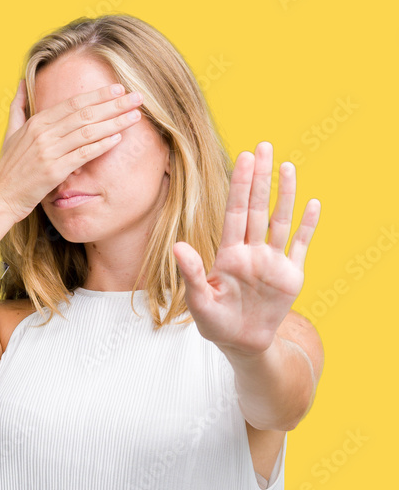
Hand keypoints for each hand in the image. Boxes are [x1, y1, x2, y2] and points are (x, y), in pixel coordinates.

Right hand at [0, 80, 143, 224]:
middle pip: (85, 114)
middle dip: (113, 105)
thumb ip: (18, 107)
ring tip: (135, 116)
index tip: (118, 89)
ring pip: (87, 132)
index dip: (98, 95)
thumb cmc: (7, 167)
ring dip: (114, 122)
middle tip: (137, 97)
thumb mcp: (10, 132)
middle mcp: (43, 133)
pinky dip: (101, 145)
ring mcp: (48, 152)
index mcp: (36, 122)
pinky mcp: (53, 171)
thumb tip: (20, 83)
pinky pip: (82, 154)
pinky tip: (118, 138)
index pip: (73, 103)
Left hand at [172, 141, 320, 356]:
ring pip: (280, 220)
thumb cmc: (215, 322)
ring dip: (285, 194)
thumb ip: (192, 272)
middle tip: (263, 146)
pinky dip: (308, 226)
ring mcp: (272, 260)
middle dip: (260, 178)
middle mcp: (251, 251)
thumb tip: (177, 246)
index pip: (235, 212)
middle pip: (257, 207)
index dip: (239, 185)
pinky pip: (301, 245)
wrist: (241, 343)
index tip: (243, 159)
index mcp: (228, 254)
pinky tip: (313, 203)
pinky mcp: (291, 274)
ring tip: (287, 166)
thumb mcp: (200, 300)